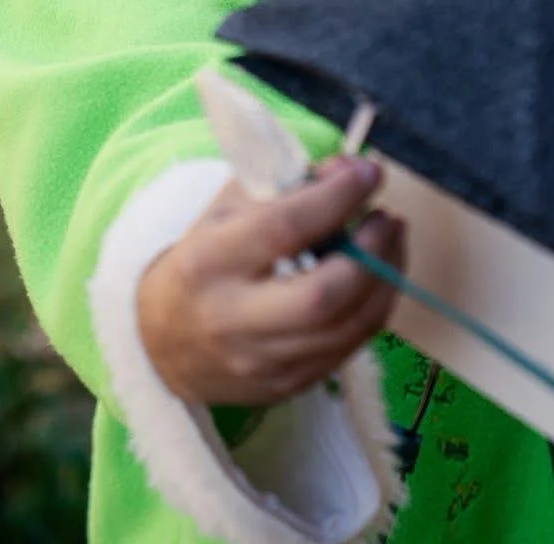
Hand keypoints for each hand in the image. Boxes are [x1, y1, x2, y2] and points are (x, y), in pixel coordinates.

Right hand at [136, 156, 404, 406]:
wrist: (161, 343)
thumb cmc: (203, 259)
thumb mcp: (226, 209)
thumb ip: (285, 182)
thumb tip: (350, 167)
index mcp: (209, 261)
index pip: (283, 228)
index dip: (336, 197)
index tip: (369, 171)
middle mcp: (233, 319)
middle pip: (321, 295)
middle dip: (370, 252)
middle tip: (388, 217)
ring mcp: (261, 361)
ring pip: (344, 329)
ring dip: (384, 279)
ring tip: (392, 239)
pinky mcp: (286, 386)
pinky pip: (347, 350)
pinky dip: (374, 308)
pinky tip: (380, 276)